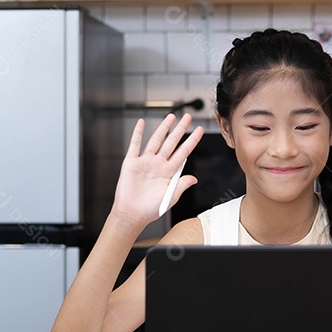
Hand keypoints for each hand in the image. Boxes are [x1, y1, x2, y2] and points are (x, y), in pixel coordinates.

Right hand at [110, 113, 204, 227]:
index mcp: (169, 172)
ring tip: (171, 117)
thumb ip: (182, 185)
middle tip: (187, 117)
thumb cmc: (150, 209)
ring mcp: (145, 162)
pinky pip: (135, 145)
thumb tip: (194, 178)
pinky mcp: (131, 163)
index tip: (200, 130)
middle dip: (180, 129)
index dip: (192, 141)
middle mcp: (158, 164)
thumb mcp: (171, 197)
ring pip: (156, 140)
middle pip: (171, 143)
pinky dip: (137, 133)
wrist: (132, 214)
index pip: (184, 152)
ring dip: (163, 128)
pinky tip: (142, 123)